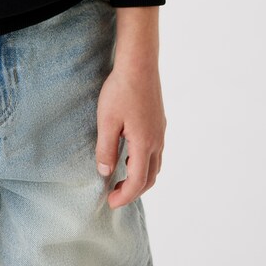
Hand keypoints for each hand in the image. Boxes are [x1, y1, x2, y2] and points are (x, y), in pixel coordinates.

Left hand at [95, 64, 165, 208]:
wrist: (140, 63)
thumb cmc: (121, 90)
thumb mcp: (107, 121)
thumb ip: (106, 149)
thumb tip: (105, 173)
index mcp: (144, 144)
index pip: (138, 181)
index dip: (125, 196)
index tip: (110, 202)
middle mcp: (157, 141)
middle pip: (150, 177)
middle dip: (133, 191)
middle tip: (115, 194)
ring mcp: (160, 131)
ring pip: (155, 165)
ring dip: (140, 176)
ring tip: (121, 176)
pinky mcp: (159, 121)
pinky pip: (156, 151)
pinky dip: (144, 162)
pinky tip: (129, 153)